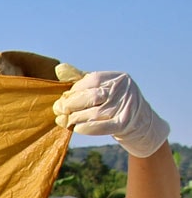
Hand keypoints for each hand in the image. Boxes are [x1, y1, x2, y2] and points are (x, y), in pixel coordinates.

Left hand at [53, 71, 169, 157]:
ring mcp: (124, 107)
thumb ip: (80, 78)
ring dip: (75, 118)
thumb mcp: (100, 86)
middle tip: (59, 110)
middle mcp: (123, 90)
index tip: (64, 97)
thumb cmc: (113, 102)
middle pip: (92, 96)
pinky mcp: (124, 124)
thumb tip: (59, 68)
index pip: (92, 80)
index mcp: (118, 78)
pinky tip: (76, 128)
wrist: (139, 122)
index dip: (75, 89)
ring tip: (64, 120)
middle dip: (71, 104)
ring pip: (94, 113)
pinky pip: (102, 126)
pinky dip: (87, 128)